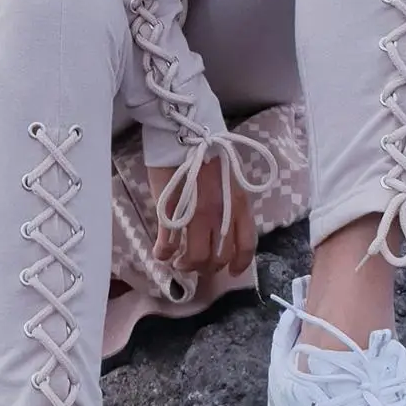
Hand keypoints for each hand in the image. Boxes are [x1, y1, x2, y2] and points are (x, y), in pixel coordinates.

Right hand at [147, 161, 256, 278]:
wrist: (185, 134)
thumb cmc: (209, 152)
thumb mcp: (231, 180)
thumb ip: (230, 204)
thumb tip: (224, 224)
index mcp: (238, 205)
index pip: (245, 245)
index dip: (239, 264)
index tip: (231, 272)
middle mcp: (221, 215)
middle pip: (218, 257)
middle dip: (208, 267)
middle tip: (198, 264)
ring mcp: (196, 216)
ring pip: (195, 257)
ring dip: (186, 265)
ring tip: (179, 262)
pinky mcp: (172, 212)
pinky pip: (168, 244)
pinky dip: (163, 254)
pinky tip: (160, 254)